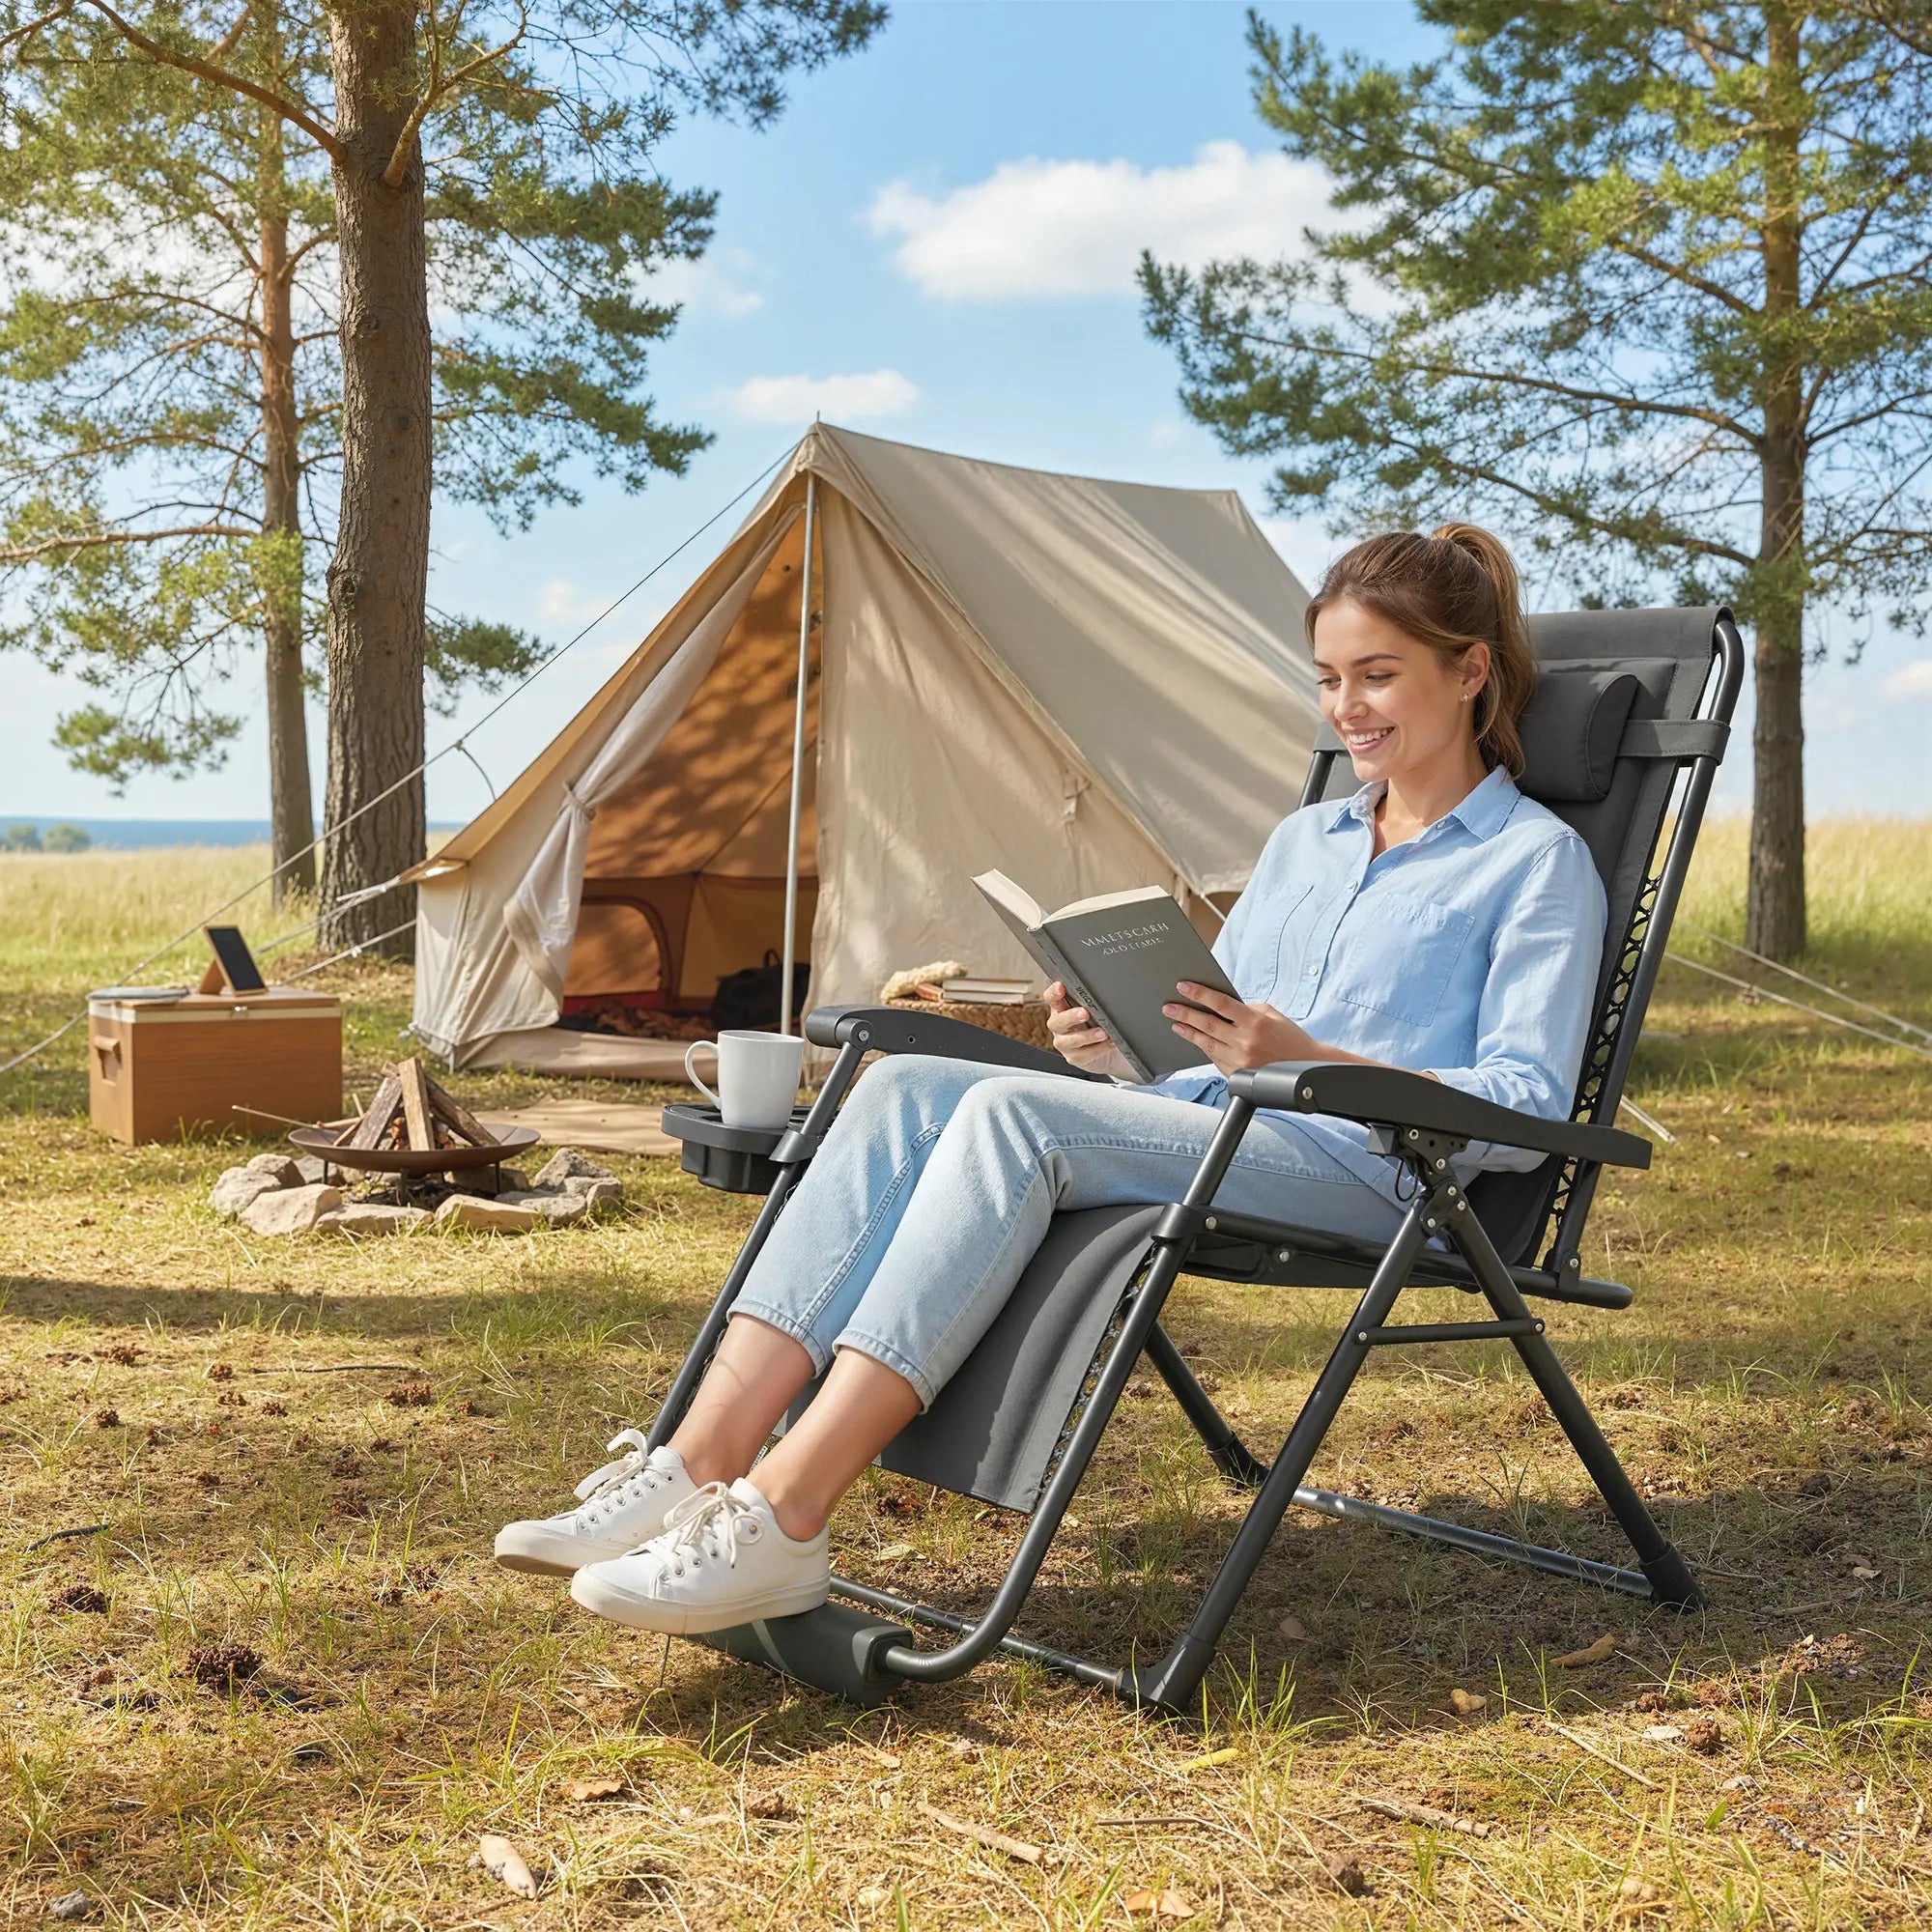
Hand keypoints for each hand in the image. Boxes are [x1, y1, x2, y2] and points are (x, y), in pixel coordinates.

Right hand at [1043, 980, 1133, 1080]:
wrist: (1110, 1052)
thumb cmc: (1100, 1025)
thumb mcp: (1095, 1010)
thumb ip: (1093, 1001)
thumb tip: (1106, 992)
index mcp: (1061, 1009)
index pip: (1051, 998)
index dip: (1053, 993)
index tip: (1061, 987)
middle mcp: (1059, 1027)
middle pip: (1057, 1021)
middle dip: (1071, 1017)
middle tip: (1085, 1013)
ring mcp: (1065, 1044)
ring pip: (1069, 1041)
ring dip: (1087, 1036)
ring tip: (1103, 1032)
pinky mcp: (1074, 1058)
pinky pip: (1084, 1054)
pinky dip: (1099, 1049)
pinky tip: (1110, 1043)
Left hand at [1162, 982, 1316, 1075]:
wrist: (1306, 1066)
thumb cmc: (1290, 1038)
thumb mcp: (1271, 1015)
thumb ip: (1247, 1010)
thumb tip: (1222, 1006)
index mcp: (1255, 1021)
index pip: (1220, 1003)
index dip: (1199, 994)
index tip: (1183, 986)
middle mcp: (1246, 1041)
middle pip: (1207, 1024)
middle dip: (1185, 1014)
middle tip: (1168, 1007)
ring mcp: (1240, 1060)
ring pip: (1206, 1044)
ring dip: (1189, 1033)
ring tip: (1176, 1024)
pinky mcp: (1237, 1075)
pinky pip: (1215, 1059)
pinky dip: (1204, 1048)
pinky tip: (1195, 1041)